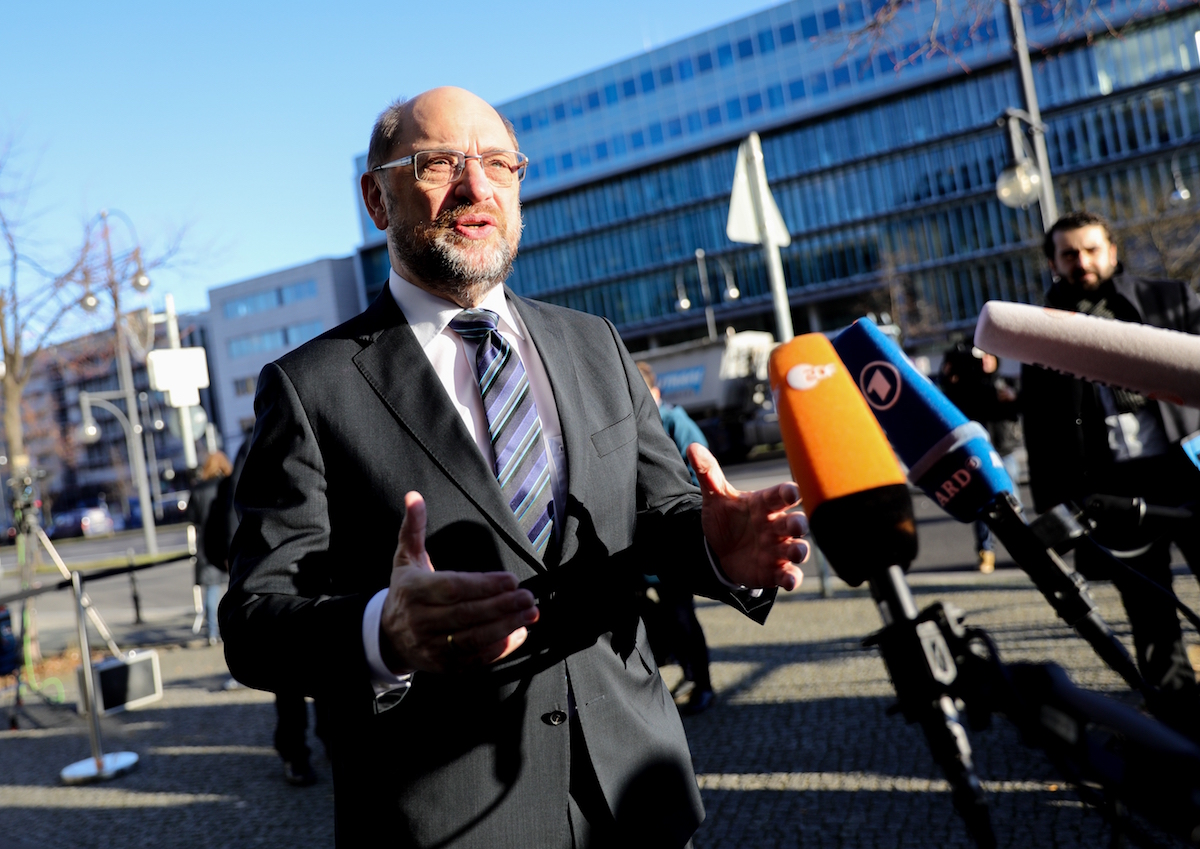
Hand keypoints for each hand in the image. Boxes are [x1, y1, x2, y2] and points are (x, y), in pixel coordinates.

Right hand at [379, 492, 538, 672]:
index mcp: (413, 591)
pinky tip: (519, 634)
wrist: (387, 636)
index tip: (511, 580)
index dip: (484, 586)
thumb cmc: (405, 591)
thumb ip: (413, 527)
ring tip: (530, 614)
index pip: (453, 588)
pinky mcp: (442, 666)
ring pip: (473, 639)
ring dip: (506, 627)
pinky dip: (498, 649)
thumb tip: (414, 497)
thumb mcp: (406, 557)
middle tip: (529, 597)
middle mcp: (420, 620)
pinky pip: (474, 660)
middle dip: (502, 606)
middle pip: (467, 614)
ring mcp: (431, 646)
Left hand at [688, 443, 808, 591]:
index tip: (792, 492)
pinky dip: (792, 578)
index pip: (780, 495)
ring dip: (800, 550)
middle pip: (795, 522)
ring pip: (797, 549)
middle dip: (799, 524)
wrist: (720, 550)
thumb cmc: (726, 519)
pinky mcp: (775, 571)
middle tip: (798, 525)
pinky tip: (790, 581)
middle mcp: (776, 526)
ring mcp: (778, 549)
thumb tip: (692, 447)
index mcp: (764, 504)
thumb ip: (708, 473)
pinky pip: (789, 574)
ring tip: (797, 552)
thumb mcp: (715, 497)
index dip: (788, 493)